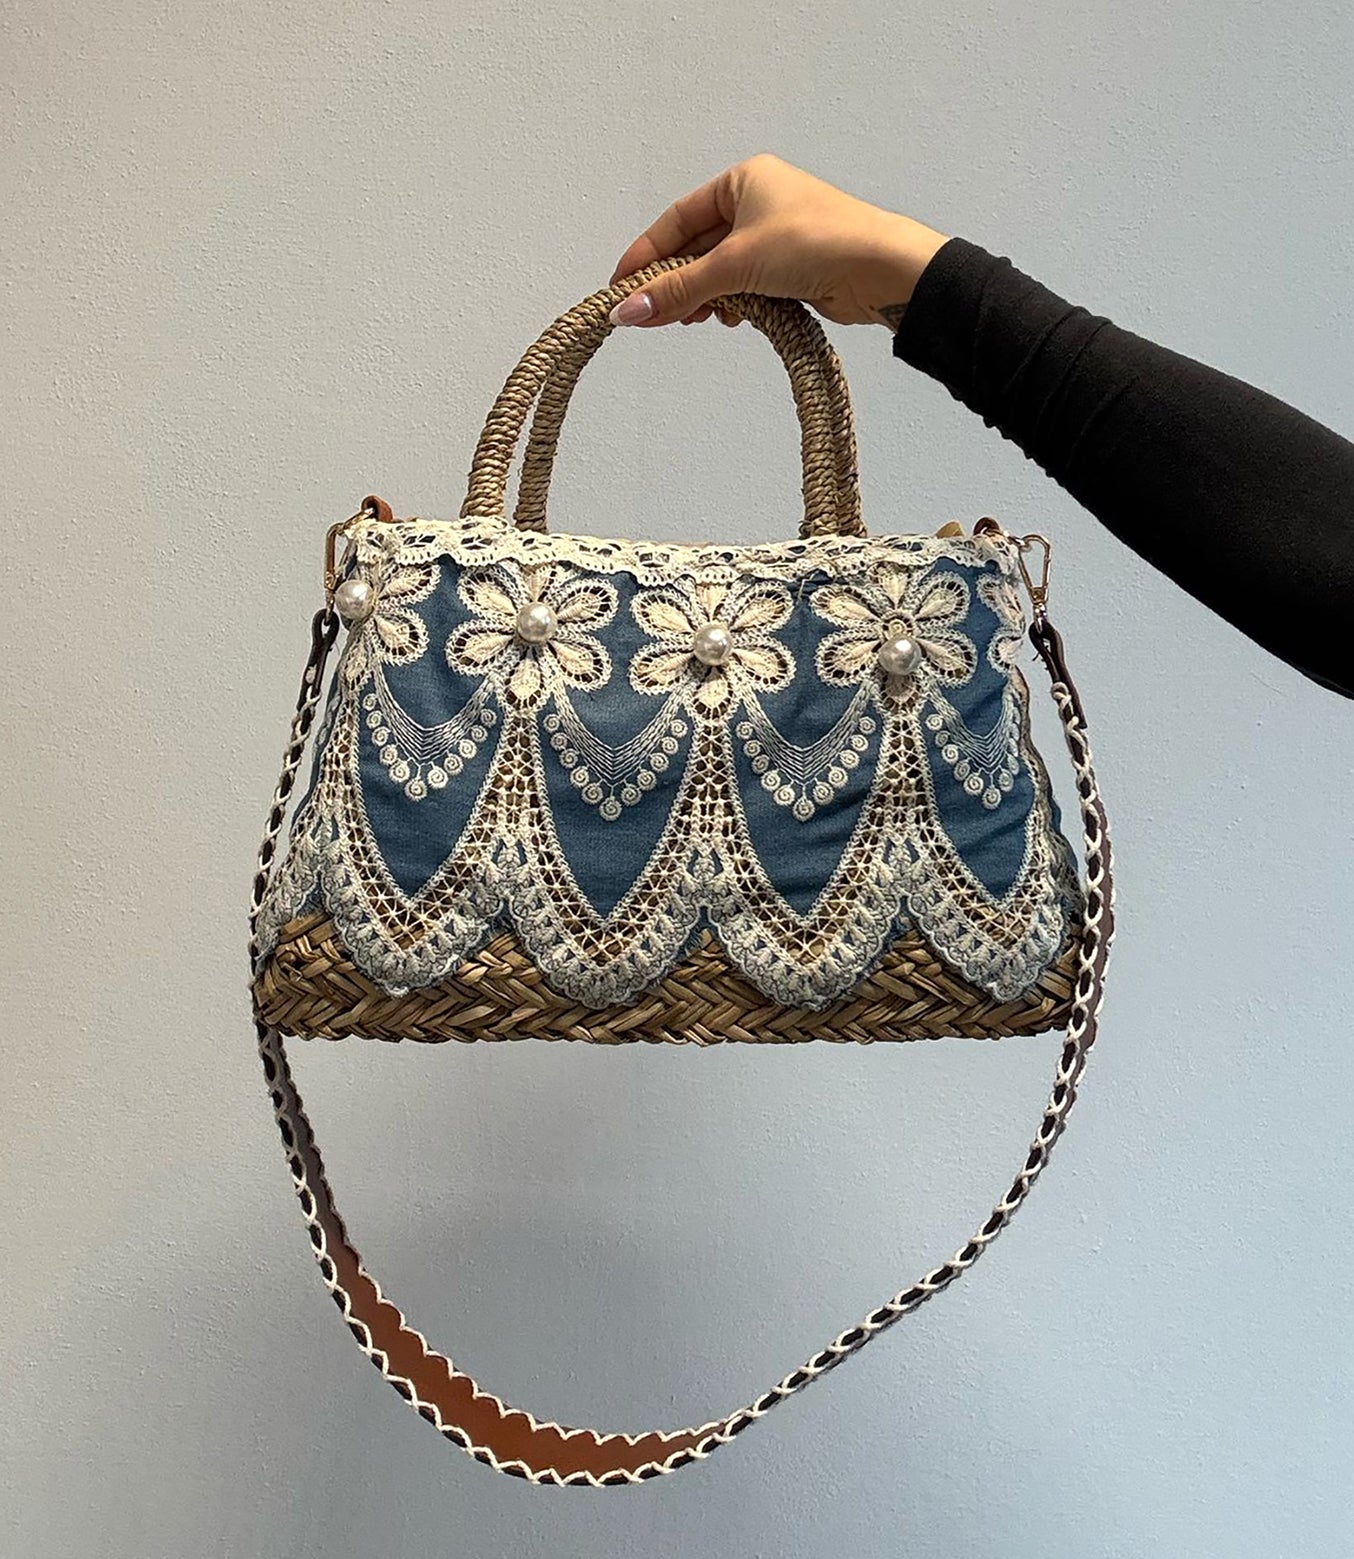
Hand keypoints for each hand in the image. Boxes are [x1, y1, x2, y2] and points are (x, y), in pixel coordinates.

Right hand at [606, 153, 950, 330]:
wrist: (880, 271)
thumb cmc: (818, 242)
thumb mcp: (735, 265)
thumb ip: (678, 290)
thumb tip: (627, 310)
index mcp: (742, 181)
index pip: (676, 219)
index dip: (645, 255)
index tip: (621, 288)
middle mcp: (758, 204)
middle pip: (696, 248)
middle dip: (675, 284)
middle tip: (652, 315)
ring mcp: (775, 238)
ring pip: (720, 272)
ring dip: (703, 298)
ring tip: (695, 319)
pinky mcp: (791, 269)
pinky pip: (745, 287)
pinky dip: (731, 304)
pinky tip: (728, 318)